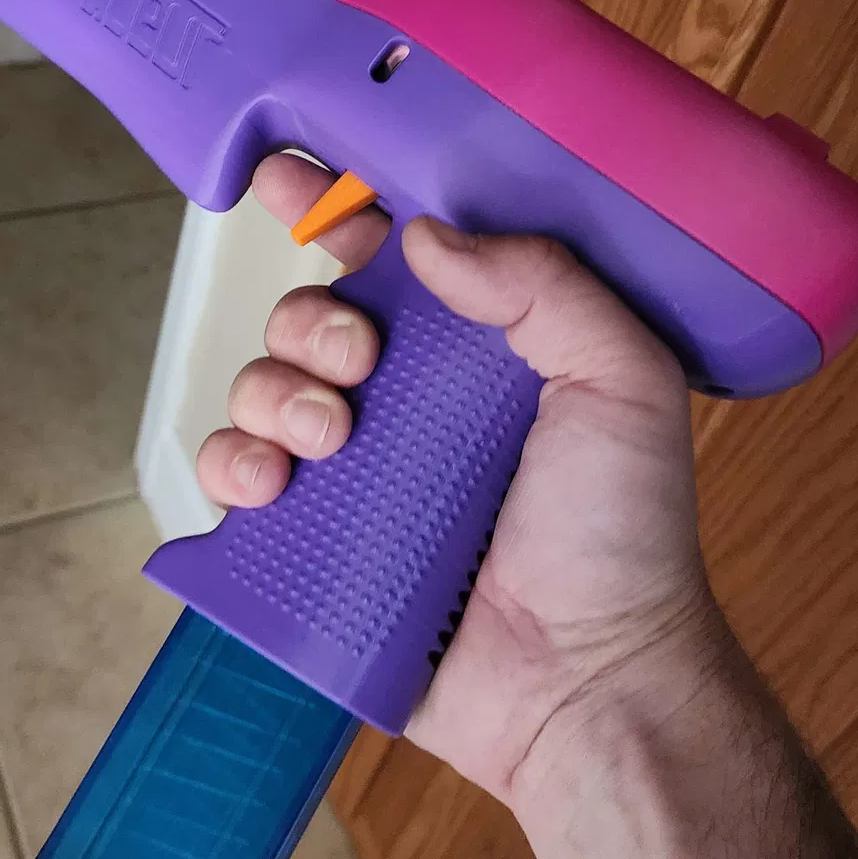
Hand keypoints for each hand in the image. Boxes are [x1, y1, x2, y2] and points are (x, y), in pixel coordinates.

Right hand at [196, 154, 715, 803]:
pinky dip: (233, 464)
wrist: (591, 683)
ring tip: (328, 438)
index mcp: (483, 346)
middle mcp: (413, 398)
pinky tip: (273, 483)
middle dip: (314, 318)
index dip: (337, 203)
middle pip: (315, 311)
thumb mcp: (623, 381)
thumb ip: (543, 284)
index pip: (399, 249)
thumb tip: (428, 234)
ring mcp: (360, 471)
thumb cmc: (625, 538)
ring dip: (273, 388)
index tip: (289, 175)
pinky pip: (238, 479)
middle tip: (359, 362)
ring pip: (263, 384)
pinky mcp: (317, 543)